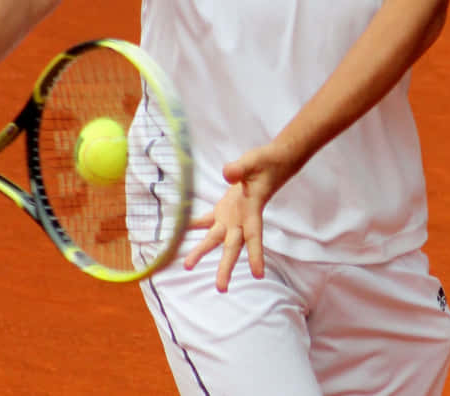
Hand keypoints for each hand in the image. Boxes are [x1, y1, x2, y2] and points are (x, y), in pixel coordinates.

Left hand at [183, 142, 291, 292]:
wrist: (270, 163)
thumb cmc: (265, 163)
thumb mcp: (254, 162)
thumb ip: (240, 169)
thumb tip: (227, 174)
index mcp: (253, 211)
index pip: (255, 236)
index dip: (256, 254)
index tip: (258, 275)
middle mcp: (242, 219)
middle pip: (233, 246)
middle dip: (226, 266)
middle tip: (221, 288)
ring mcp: (231, 216)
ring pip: (215, 238)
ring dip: (202, 250)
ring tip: (187, 266)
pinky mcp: (223, 209)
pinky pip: (206, 220)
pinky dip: (193, 225)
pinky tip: (179, 231)